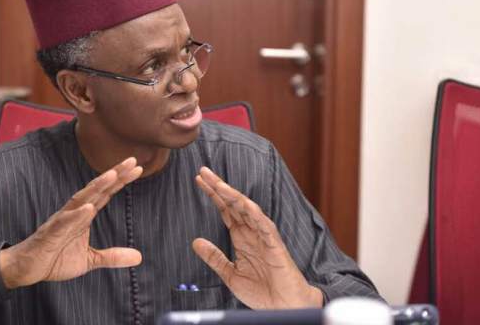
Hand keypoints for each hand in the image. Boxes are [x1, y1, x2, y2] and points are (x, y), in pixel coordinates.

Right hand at [0, 157, 142, 288]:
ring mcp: (62, 220)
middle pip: (97, 189)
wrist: (27, 268)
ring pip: (81, 199)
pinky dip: (76, 215)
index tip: (138, 168)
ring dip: (97, 186)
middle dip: (114, 174)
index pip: (105, 194)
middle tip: (132, 160)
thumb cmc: (56, 259)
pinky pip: (64, 222)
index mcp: (84, 216)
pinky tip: (89, 208)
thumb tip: (139, 257)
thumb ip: (112, 256)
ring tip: (112, 175)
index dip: (121, 181)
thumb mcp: (90, 260)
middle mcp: (74, 212)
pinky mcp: (51, 233)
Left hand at [192, 167, 322, 308]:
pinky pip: (265, 225)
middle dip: (219, 187)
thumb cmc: (262, 292)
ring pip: (247, 209)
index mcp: (241, 237)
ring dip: (233, 196)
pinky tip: (244, 203)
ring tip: (219, 184)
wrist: (284, 308)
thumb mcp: (230, 274)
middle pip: (233, 203)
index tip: (198, 180)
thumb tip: (195, 242)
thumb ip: (214, 257)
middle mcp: (252, 232)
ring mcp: (264, 236)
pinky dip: (254, 213)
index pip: (225, 209)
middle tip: (203, 171)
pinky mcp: (275, 244)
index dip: (213, 195)